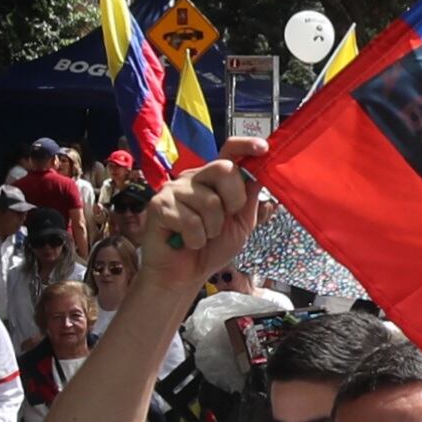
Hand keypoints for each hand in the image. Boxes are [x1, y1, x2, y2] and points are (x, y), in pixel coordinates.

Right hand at [140, 142, 267, 294]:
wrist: (184, 276)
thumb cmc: (211, 248)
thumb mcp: (241, 223)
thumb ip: (249, 199)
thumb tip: (261, 174)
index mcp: (214, 179)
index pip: (229, 150)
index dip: (246, 146)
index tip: (263, 148)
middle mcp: (193, 178)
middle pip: (224, 169)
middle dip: (234, 199)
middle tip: (225, 219)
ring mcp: (174, 190)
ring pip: (210, 201)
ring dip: (213, 228)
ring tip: (202, 236)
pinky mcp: (159, 205)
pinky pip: (190, 220)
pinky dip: (195, 239)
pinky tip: (186, 242)